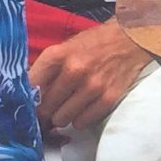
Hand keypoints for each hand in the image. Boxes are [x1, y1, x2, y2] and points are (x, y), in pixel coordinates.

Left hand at [30, 21, 150, 131]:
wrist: (131, 38)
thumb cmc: (95, 43)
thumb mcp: (66, 48)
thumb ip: (48, 69)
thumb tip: (29, 95)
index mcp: (57, 55)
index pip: (30, 87)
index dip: (28, 99)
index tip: (30, 103)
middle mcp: (73, 70)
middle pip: (45, 108)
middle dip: (45, 111)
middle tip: (50, 108)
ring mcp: (92, 86)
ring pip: (62, 119)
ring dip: (62, 117)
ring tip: (68, 107)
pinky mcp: (108, 98)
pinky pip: (82, 122)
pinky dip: (80, 120)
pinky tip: (83, 109)